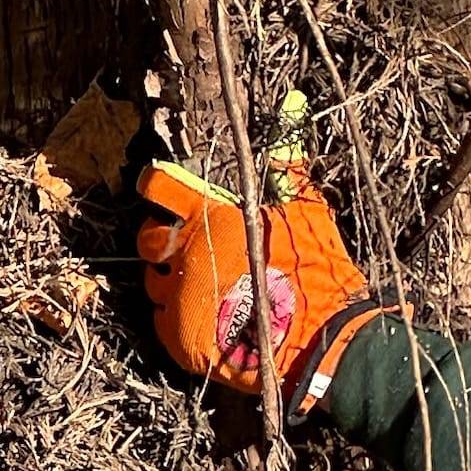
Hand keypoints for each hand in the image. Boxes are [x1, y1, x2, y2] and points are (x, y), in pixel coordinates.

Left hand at [134, 159, 387, 402]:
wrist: (321, 342)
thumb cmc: (316, 273)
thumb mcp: (307, 215)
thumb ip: (289, 172)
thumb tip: (290, 129)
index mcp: (212, 218)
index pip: (162, 187)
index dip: (156, 184)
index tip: (156, 187)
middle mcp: (187, 255)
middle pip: (149, 239)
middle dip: (161, 240)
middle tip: (184, 249)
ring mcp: (180, 298)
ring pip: (153, 284)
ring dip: (170, 282)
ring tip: (199, 289)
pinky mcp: (180, 338)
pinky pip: (161, 323)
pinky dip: (175, 319)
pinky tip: (201, 321)